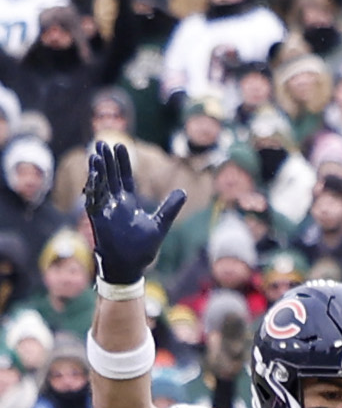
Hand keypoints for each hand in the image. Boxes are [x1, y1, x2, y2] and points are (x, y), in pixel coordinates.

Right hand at [84, 142, 186, 286]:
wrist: (130, 265)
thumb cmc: (143, 248)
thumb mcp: (160, 224)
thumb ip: (170, 208)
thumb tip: (183, 192)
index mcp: (129, 203)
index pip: (125, 177)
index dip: (122, 162)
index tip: (120, 146)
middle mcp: (116, 203)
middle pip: (110, 176)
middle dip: (107, 160)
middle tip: (103, 142)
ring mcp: (105, 209)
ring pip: (100, 184)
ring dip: (97, 169)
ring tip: (95, 152)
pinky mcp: (98, 218)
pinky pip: (94, 198)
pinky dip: (93, 185)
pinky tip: (92, 172)